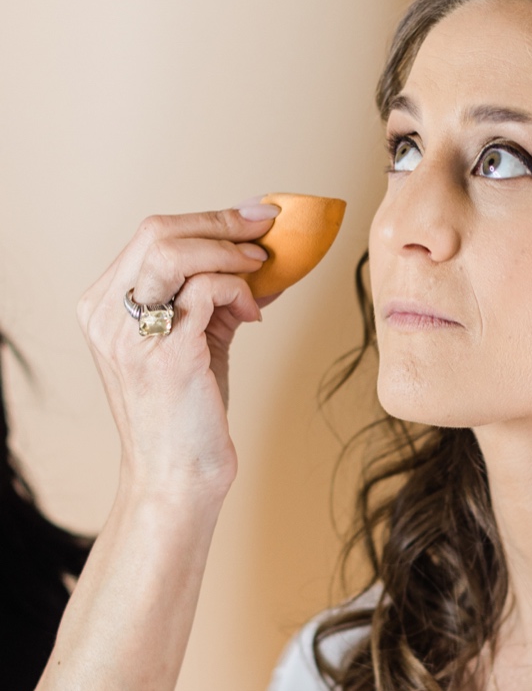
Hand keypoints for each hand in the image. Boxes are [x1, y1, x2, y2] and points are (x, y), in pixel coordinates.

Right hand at [77, 204, 279, 507]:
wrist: (179, 475)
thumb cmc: (189, 413)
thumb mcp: (197, 343)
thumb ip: (215, 301)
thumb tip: (261, 262)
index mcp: (104, 305)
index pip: (150, 235)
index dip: (207, 218)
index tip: (254, 215)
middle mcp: (107, 314)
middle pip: (159, 232)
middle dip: (223, 222)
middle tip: (268, 229)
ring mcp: (132, 333)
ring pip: (177, 253)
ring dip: (231, 253)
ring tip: (261, 270)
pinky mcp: (167, 354)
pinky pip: (206, 292)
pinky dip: (240, 291)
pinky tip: (255, 314)